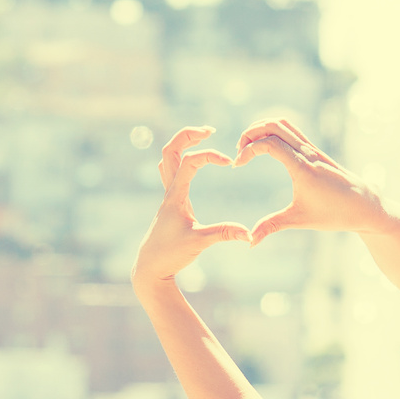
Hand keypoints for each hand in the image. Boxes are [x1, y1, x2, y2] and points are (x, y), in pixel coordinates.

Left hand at [131, 127, 249, 287]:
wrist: (150, 268)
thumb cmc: (170, 255)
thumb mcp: (199, 243)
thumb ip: (224, 234)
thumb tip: (249, 235)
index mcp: (175, 195)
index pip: (190, 161)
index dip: (210, 155)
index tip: (229, 162)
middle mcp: (168, 191)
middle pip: (170, 150)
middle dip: (188, 135)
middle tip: (210, 129)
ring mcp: (167, 196)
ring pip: (168, 159)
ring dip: (182, 143)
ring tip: (202, 136)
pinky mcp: (169, 203)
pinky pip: (170, 171)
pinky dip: (180, 159)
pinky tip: (193, 160)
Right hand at [235, 118, 385, 243]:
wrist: (364, 206)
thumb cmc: (335, 214)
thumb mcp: (300, 220)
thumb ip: (271, 227)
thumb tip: (249, 242)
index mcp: (302, 167)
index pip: (269, 143)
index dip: (248, 150)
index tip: (238, 165)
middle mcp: (307, 152)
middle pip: (274, 125)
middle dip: (251, 132)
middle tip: (239, 151)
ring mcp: (312, 149)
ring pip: (284, 123)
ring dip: (262, 128)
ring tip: (249, 147)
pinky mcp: (315, 151)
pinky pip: (292, 130)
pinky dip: (274, 131)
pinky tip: (266, 147)